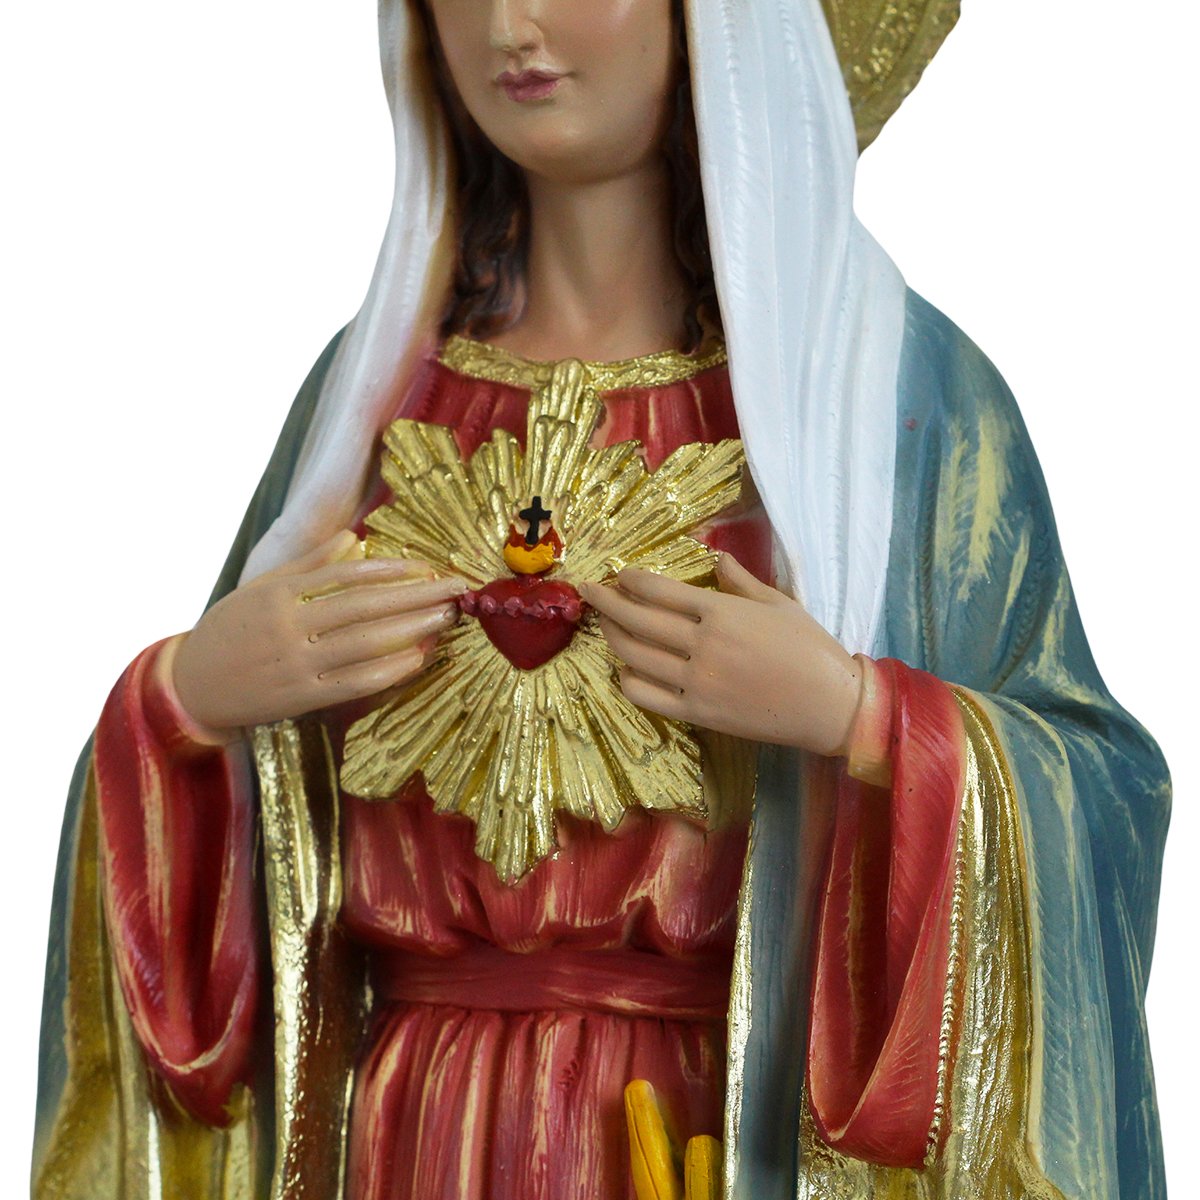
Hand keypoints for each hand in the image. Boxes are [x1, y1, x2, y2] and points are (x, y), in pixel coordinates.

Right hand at [173, 529, 466, 730]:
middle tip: (457, 589)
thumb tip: (354, 538)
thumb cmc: (230, 631)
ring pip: (364, 643)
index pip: (346, 575)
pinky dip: (389, 670)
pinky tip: (418, 658)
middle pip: (364, 606)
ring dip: (411, 629)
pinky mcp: (300, 698)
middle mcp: (290, 625)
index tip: (428, 568)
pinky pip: (352, 682)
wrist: (189, 687)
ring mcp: (296, 663)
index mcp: (280, 592)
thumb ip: (310, 564)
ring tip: (445, 618)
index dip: (392, 570)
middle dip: (416, 596)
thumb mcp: (261, 588)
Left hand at [580, 556, 862, 755]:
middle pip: (637, 620)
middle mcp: (702, 644)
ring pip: (635, 655)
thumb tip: (716, 558)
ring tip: (604, 625)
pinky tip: (625, 669)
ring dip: (612, 636)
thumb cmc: (811, 649)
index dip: (631, 581)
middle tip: (589, 591)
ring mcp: (696, 681)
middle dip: (606, 603)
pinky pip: (647, 696)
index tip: (617, 575)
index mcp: (722, 612)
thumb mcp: (780, 604)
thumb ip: (741, 582)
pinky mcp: (697, 712)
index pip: (661, 591)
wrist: (829, 705)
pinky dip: (628, 680)